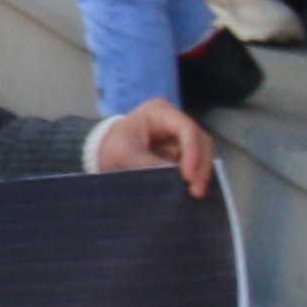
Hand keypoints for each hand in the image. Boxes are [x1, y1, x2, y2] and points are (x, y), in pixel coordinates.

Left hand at [90, 103, 221, 192]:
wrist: (103, 153)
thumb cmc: (110, 147)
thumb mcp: (123, 155)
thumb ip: (148, 164)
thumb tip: (176, 178)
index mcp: (159, 112)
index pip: (186, 129)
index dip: (193, 152)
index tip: (188, 177)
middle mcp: (175, 121)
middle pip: (201, 140)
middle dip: (202, 166)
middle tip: (196, 191)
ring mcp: (180, 137)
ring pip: (203, 153)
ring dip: (202, 173)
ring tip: (195, 194)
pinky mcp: (181, 152)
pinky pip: (196, 164)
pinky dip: (196, 177)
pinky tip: (193, 192)